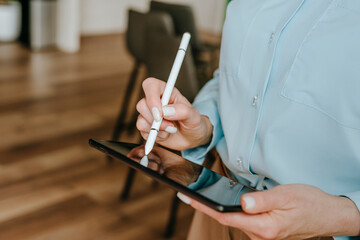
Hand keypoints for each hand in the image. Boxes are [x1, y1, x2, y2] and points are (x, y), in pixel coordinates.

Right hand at [136, 77, 212, 150]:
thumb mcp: (194, 116)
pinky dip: (155, 136)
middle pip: (142, 105)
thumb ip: (183, 111)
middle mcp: (156, 102)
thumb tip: (166, 111)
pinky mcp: (147, 127)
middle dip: (156, 120)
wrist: (192, 138)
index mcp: (167, 93)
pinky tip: (165, 135)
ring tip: (171, 130)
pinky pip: (142, 131)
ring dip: (157, 129)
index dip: (151, 97)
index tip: (160, 113)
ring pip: (140, 119)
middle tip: (171, 126)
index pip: (151, 85)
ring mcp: (150, 115)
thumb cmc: (193, 123)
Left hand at [177, 184, 359, 238]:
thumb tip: (242, 203)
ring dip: (216, 208)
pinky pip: (240, 219)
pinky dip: (228, 210)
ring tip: (200, 194)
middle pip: (225, 218)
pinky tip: (221, 201)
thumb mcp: (286, 195)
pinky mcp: (262, 229)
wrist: (326, 214)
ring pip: (232, 219)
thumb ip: (263, 200)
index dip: (204, 206)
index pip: (226, 216)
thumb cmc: (308, 202)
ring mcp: (260, 232)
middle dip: (205, 206)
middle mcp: (259, 233)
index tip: (188, 197)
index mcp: (264, 226)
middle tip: (188, 193)